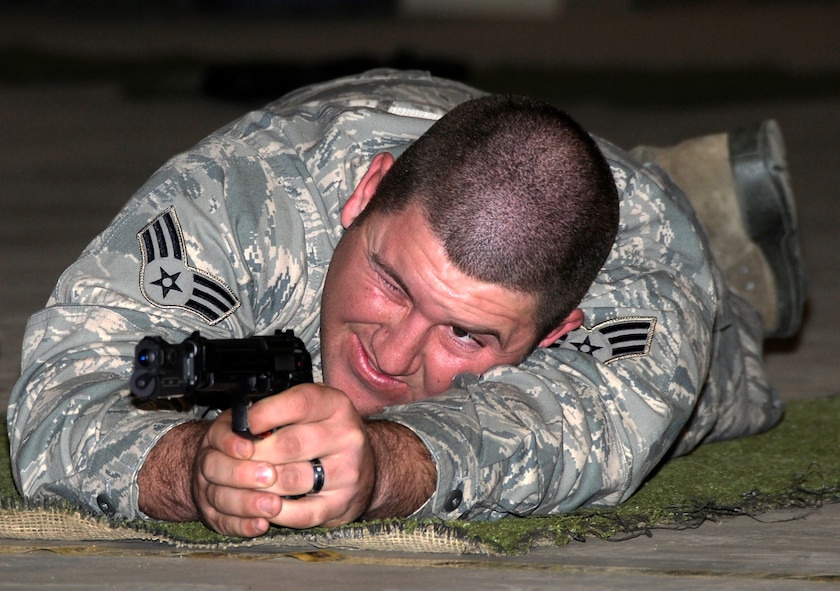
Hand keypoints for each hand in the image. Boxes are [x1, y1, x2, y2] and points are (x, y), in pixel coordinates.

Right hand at [191, 410, 284, 536]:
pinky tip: (261, 525)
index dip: (232, 442)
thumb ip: (264, 418)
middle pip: (214, 468)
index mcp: (219, 435)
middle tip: (270, 476)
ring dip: (247, 503)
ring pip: (220, 498)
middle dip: (243, 474)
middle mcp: (208, 461)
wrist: (221, 462)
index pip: (218, 436)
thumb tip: (278, 413)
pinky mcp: (214, 515)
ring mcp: (208, 490)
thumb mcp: (254, 421)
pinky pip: (224, 523)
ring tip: (273, 505)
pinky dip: (243, 526)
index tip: (249, 448)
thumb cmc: (250, 440)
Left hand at [246, 383, 375, 528]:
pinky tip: (264, 502)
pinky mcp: (341, 504)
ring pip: (289, 480)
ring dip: (258, 484)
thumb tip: (239, 424)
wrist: (366, 466)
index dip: (264, 414)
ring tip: (246, 481)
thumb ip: (280, 408)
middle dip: (254, 453)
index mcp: (336, 406)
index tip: (243, 424)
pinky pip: (299, 513)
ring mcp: (347, 472)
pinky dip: (274, 511)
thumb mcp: (311, 409)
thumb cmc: (326, 434)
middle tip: (237, 458)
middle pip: (289, 445)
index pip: (298, 404)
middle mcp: (347, 436)